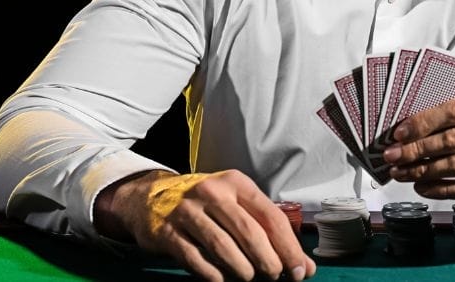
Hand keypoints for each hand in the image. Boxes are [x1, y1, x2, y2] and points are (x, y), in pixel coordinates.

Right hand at [94, 169, 315, 281]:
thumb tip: (304, 265)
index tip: (301, 270)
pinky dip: (214, 275)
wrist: (150, 197)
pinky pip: (195, 259)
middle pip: (249, 232)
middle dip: (268, 261)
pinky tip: (223, 280)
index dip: (288, 247)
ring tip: (250, 278)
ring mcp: (187, 211)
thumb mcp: (236, 205)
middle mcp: (212, 192)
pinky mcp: (166, 232)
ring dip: (242, 270)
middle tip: (275, 276)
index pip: (270, 217)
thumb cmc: (205, 204)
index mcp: (236, 183)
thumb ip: (267, 231)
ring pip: (223, 247)